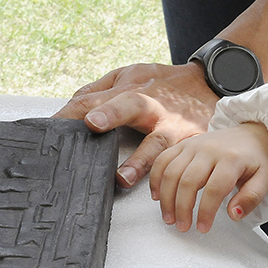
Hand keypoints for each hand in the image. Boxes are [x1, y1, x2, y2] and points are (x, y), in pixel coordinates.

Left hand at [55, 62, 217, 187]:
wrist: (213, 81)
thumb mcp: (131, 74)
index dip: (73, 112)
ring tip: (123, 179)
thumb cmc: (164, 82)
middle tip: (93, 124)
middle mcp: (152, 107)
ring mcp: (173, 126)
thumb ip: (100, 90)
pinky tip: (160, 193)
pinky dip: (171, 176)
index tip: (54, 127)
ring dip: (140, 161)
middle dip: (112, 113)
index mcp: (132, 89)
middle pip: (130, 105)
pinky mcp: (192, 142)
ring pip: (157, 143)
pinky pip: (180, 162)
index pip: (95, 99)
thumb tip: (72, 106)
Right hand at [149, 122, 267, 231]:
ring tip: (169, 218)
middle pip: (188, 181)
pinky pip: (162, 160)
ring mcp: (193, 145)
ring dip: (166, 198)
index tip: (203, 228)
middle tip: (182, 227)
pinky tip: (157, 196)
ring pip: (171, 172)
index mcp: (232, 159)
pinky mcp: (183, 144)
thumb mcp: (264, 179)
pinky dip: (155, 179)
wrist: (249, 134)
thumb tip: (233, 214)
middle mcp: (209, 150)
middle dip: (182, 208)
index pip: (215, 189)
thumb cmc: (254, 160)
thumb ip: (251, 198)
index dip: (206, 211)